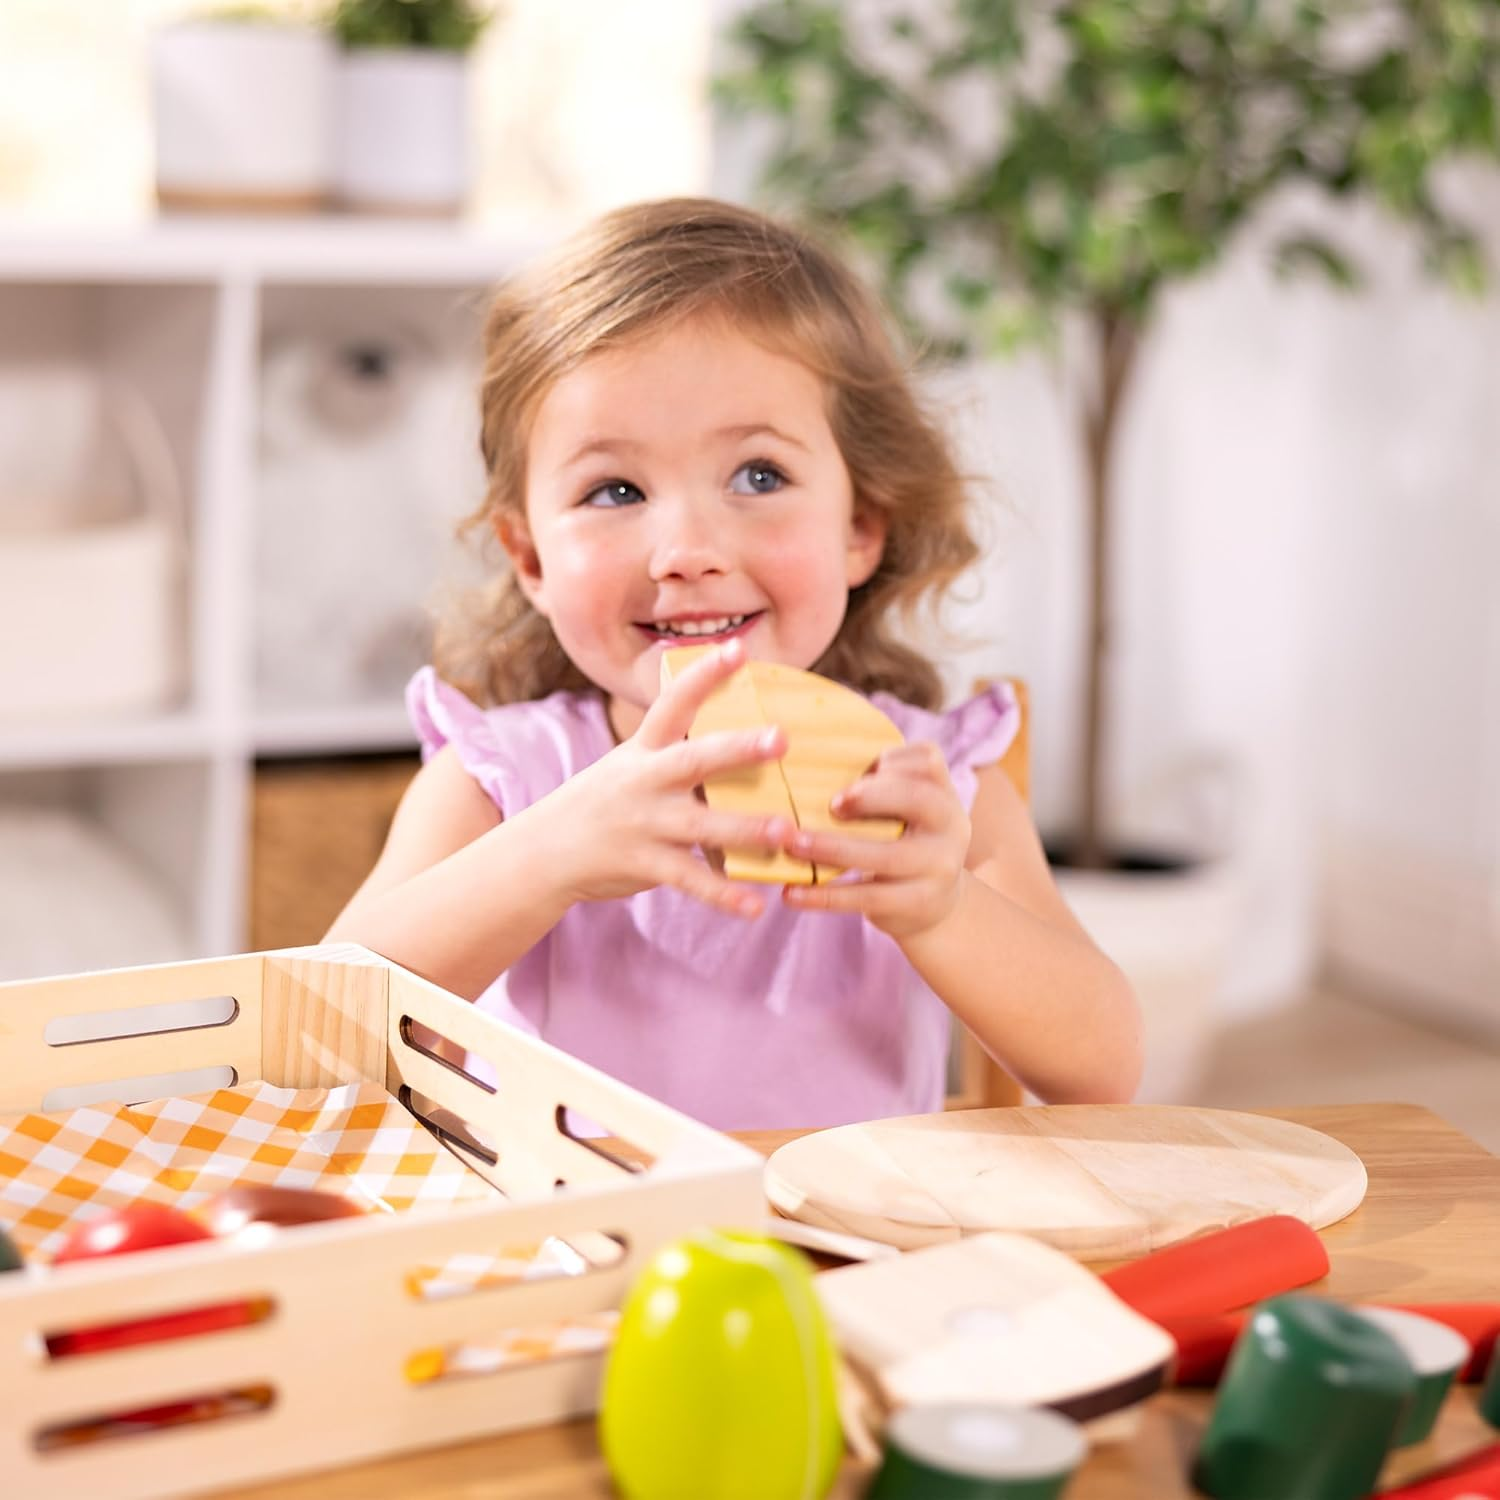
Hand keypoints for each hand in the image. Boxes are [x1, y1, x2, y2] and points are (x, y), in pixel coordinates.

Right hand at [540, 640, 791, 917]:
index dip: (705, 675)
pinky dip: (723, 895)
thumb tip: (737, 732)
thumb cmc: (605, 801)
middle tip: (781, 738)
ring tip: (786, 830)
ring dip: (745, 828)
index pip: (674, 703)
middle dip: (738, 748)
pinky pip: (689, 881)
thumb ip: (676, 751)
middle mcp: (645, 781)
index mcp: (643, 750)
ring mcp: (644, 824)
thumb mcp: (630, 764)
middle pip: (694, 759)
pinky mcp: (644, 864)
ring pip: (700, 824)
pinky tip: (755, 908)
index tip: (739, 649)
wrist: (544, 851)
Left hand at [781, 741, 969, 939]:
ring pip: (886, 856)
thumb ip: (880, 786)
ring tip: (792, 845)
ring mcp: (938, 868)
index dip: (891, 762)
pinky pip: (867, 897)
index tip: (854, 769)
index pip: (928, 763)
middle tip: (830, 804)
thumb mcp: (908, 811)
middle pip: (917, 799)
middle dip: (870, 797)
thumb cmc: (905, 841)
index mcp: (943, 794)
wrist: (939, 905)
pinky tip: (792, 893)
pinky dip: (825, 896)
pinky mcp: (917, 903)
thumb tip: (813, 765)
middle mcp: (951, 827)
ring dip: (833, 849)